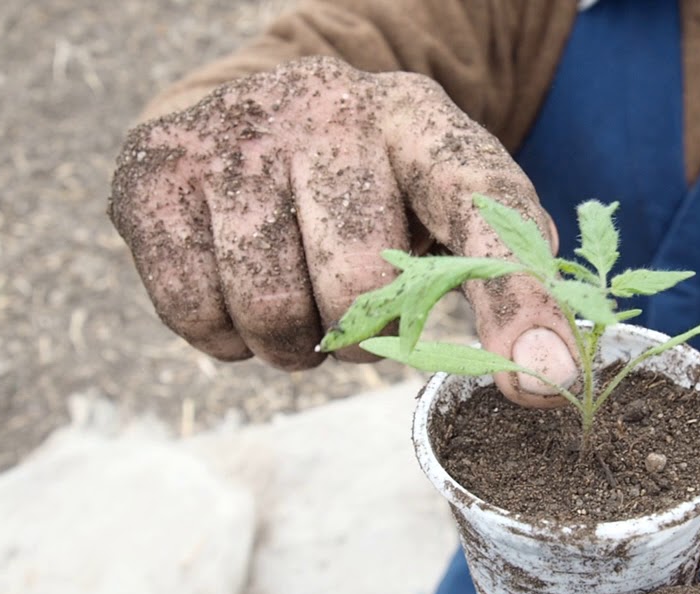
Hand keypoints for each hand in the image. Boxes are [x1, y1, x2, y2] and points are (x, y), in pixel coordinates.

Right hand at [108, 57, 575, 403]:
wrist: (253, 118)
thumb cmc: (366, 188)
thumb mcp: (437, 206)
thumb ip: (497, 277)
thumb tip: (548, 377)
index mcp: (415, 115)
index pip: (480, 203)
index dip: (515, 299)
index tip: (543, 381)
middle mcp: (322, 106)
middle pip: (358, 287)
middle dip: (362, 333)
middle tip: (355, 310)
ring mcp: (230, 135)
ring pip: (271, 312)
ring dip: (293, 344)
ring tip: (298, 299)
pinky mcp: (151, 175)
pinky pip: (198, 318)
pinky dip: (227, 339)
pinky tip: (237, 291)